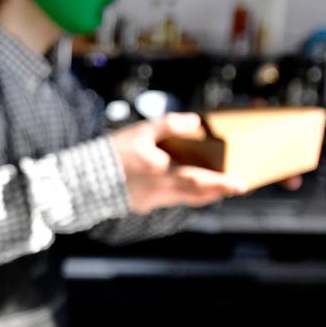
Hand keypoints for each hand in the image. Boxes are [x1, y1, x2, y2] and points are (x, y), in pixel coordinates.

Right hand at [110, 113, 247, 213]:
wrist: (83, 180)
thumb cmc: (111, 153)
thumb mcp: (139, 132)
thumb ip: (168, 125)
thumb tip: (195, 121)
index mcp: (161, 171)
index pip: (199, 180)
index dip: (222, 183)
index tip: (241, 184)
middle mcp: (161, 190)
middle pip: (198, 194)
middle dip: (219, 191)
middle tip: (236, 187)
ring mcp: (152, 201)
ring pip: (185, 199)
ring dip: (203, 194)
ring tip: (216, 187)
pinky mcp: (143, 205)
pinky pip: (169, 200)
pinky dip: (182, 194)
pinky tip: (181, 185)